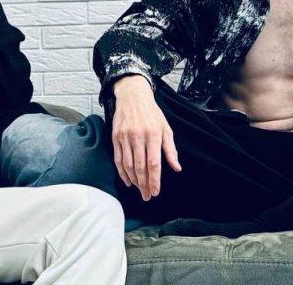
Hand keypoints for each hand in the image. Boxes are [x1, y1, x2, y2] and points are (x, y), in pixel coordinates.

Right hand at [110, 75, 180, 200]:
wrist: (133, 96)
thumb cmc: (152, 113)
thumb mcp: (166, 128)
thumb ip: (170, 149)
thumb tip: (176, 167)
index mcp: (153, 134)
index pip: (154, 163)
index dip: (154, 180)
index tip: (156, 192)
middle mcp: (138, 136)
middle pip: (140, 167)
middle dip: (144, 185)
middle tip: (148, 196)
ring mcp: (125, 137)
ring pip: (128, 165)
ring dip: (134, 181)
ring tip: (140, 190)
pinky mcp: (115, 137)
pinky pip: (118, 159)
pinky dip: (122, 172)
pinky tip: (128, 181)